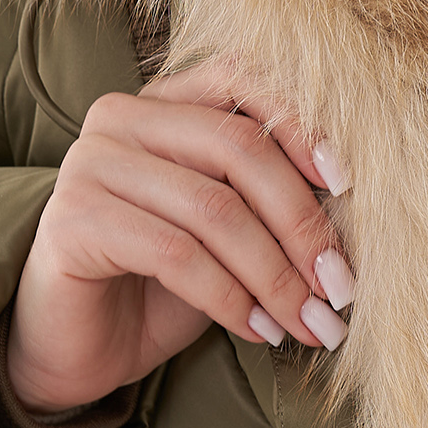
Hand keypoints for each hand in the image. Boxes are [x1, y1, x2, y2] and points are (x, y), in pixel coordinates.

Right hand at [7, 60, 355, 415]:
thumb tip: (355, 209)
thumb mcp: (229, 231)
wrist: (80, 346)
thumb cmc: (163, 285)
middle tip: (339, 288)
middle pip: (240, 149)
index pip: (244, 81)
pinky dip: (230, 299)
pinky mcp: (72, 219)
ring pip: (214, 209)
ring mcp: (90, 163)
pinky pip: (176, 254)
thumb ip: (273, 199)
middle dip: (302, 225)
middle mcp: (122, 117)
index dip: (303, 125)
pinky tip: (258, 331)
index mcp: (166, 102)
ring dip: (275, 277)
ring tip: (308, 323)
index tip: (348, 186)